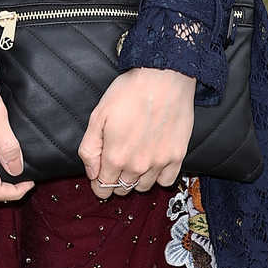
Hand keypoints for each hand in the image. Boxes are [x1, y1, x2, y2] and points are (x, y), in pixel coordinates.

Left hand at [78, 68, 195, 199]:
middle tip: (117, 163)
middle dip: (115, 181)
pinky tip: (153, 162)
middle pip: (122, 189)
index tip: (100, 176)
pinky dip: (158, 176)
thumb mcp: (98, 115)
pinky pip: (166, 181)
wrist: (163, 78)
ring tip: (135, 159)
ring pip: (143, 187)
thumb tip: (92, 173)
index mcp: (115, 156)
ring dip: (136, 179)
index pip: (103, 188)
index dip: (98, 183)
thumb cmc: (129, 92)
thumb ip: (90, 149)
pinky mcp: (177, 156)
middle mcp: (137, 165)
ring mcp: (159, 162)